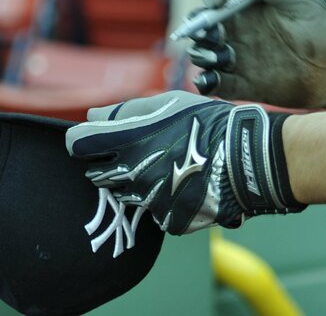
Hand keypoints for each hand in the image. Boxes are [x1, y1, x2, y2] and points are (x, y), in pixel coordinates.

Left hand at [65, 92, 300, 234]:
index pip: (77, 145)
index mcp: (127, 140)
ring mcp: (150, 200)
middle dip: (109, 164)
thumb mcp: (165, 104)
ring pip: (126, 195)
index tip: (92, 140)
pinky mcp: (168, 220)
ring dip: (137, 183)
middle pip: (97, 174)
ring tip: (166, 167)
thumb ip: (124, 111)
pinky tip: (182, 186)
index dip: (82, 142)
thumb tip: (92, 116)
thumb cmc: (205, 123)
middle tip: (136, 153)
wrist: (248, 157)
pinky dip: (162, 202)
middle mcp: (133, 173)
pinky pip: (154, 213)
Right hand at [186, 0, 325, 107]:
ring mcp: (238, 55)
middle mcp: (238, 26)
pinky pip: (217, 83)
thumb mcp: (306, 5)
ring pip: (205, 52)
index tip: (215, 0)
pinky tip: (209, 82)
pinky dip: (207, 83)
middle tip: (210, 34)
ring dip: (202, 54)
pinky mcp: (243, 83)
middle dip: (198, 26)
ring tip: (217, 57)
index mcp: (249, 1)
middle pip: (203, 21)